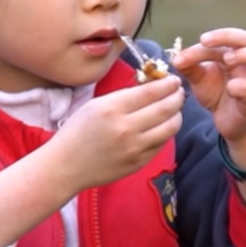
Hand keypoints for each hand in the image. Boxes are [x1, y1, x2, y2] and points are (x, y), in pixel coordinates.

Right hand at [51, 75, 184, 190]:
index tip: (174, 80)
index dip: (167, 84)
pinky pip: (161, 144)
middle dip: (177, 97)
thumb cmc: (77, 132)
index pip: (151, 92)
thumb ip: (123, 97)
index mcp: (112, 108)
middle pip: (165, 108)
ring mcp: (135, 147)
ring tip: (175, 110)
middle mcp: (126, 127)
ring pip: (170, 128)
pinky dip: (166, 133)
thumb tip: (151, 88)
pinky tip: (163, 127)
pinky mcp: (139, 162)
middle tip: (179, 92)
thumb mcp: (95, 105)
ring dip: (177, 115)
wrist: (66, 166)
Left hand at [170, 28, 245, 146]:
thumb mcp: (199, 78)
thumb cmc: (216, 94)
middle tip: (206, 42)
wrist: (226, 122)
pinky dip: (243, 86)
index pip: (224, 39)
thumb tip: (175, 58)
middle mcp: (245, 63)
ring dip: (244, 55)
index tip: (192, 47)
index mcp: (231, 54)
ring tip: (226, 60)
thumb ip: (189, 66)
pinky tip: (230, 88)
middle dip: (227, 36)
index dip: (208, 39)